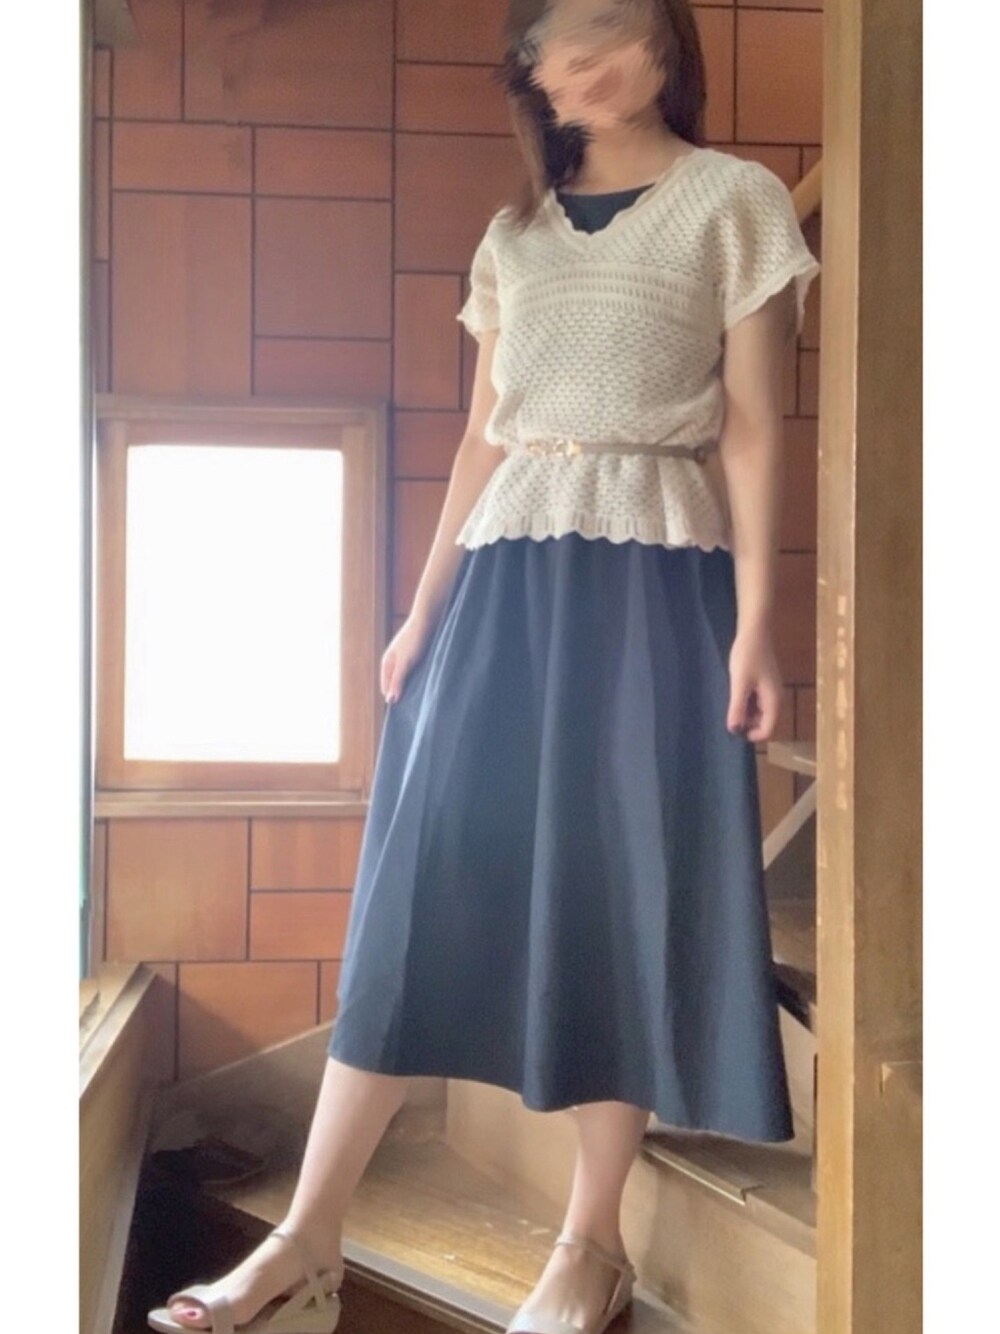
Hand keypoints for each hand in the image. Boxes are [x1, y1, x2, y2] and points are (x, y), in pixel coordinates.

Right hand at [381, 612, 435, 703]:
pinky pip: (414, 672)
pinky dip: (418, 678)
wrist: (428, 619)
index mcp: (386, 663)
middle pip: (395, 684)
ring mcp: (404, 658)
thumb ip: (397, 682)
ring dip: (411, 686)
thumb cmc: (415, 640)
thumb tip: (389, 701)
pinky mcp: (415, 655)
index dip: (394, 698)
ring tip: (421, 695)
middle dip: (402, 692)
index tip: (405, 711)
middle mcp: (393, 661)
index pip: (386, 688)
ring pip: (405, 678)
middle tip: (414, 705)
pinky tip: (426, 682)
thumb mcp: (405, 663)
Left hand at [726, 623, 783, 741]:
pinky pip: (756, 702)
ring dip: (745, 713)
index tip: (733, 728)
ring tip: (730, 702)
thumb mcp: (739, 684)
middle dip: (746, 724)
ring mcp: (771, 692)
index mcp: (774, 701)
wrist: (754, 631)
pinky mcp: (765, 685)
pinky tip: (734, 693)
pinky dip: (746, 703)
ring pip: (758, 713)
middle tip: (729, 714)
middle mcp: (776, 699)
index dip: (751, 735)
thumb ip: (737, 708)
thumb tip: (734, 731)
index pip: (767, 731)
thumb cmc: (747, 656)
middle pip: (763, 723)